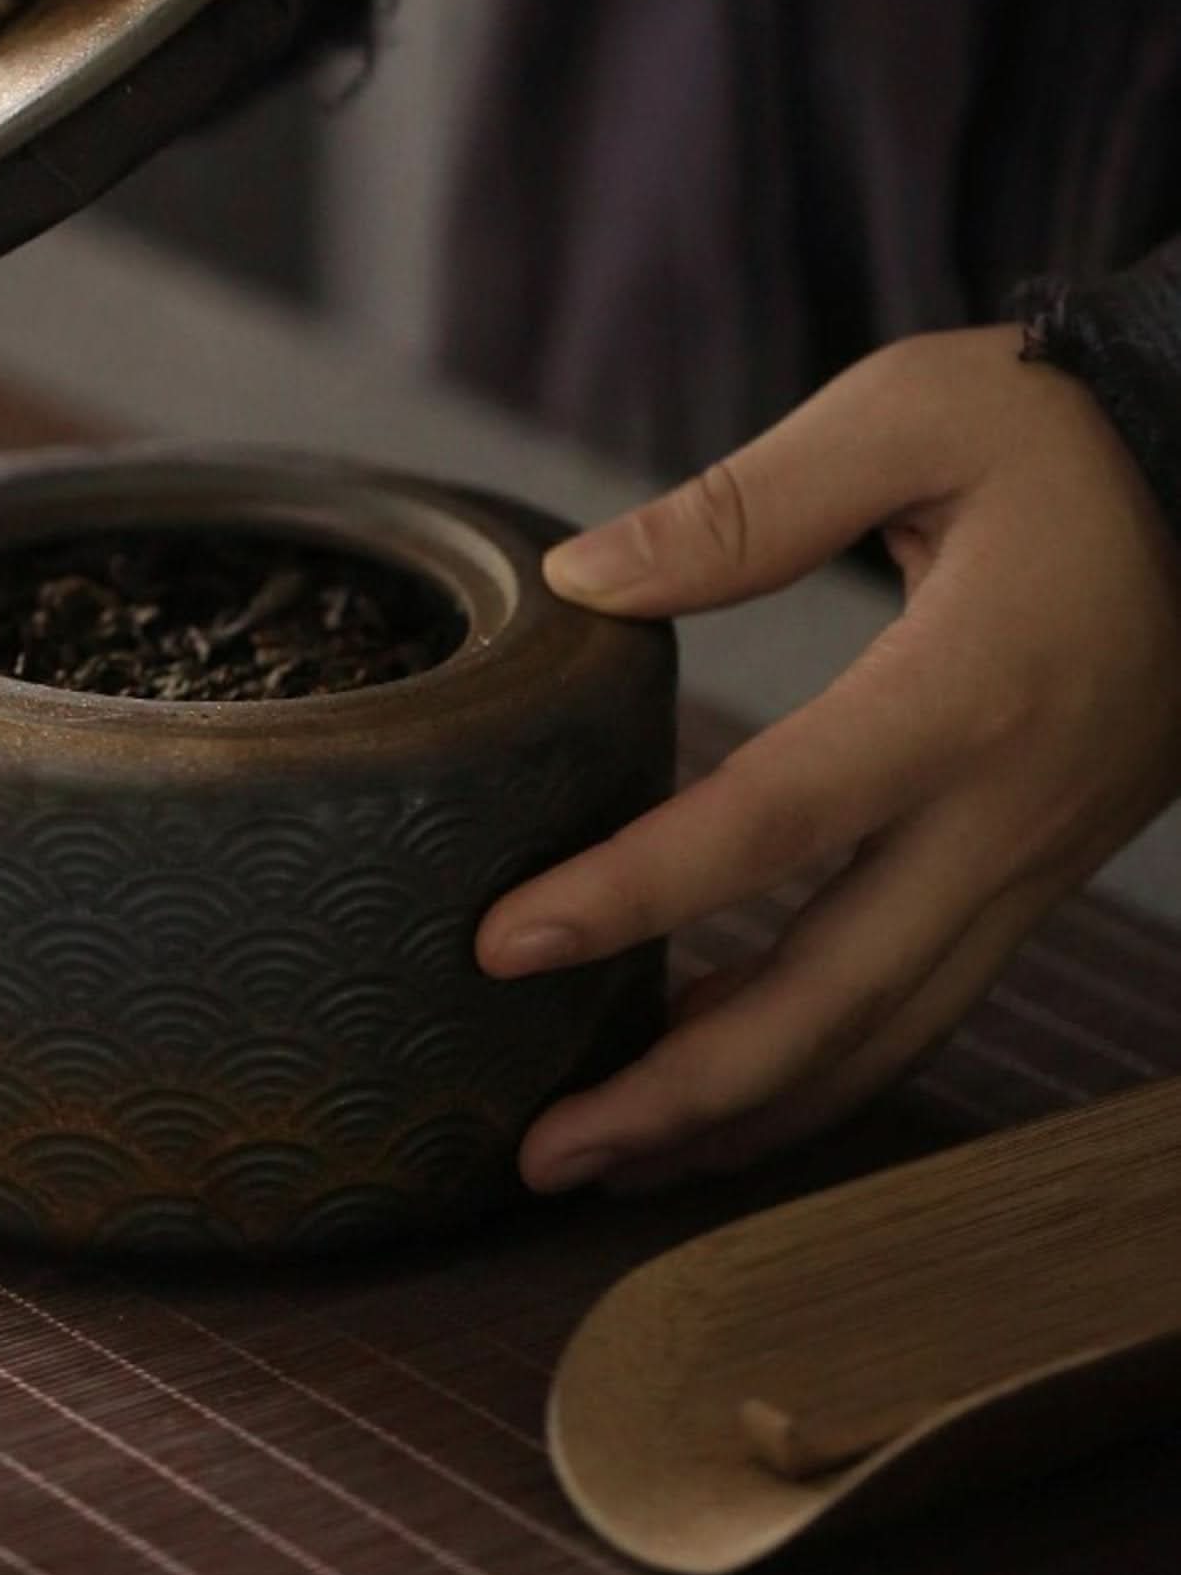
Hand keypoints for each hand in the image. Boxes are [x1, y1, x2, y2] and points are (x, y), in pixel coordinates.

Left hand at [477, 324, 1180, 1192]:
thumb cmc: (1069, 432)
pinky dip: (814, 1068)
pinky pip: (918, 1004)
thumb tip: (581, 581)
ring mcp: (1032, 861)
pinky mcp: (1033, 872)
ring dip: (743, 1115)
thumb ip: (742, 508)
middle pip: (834, 999)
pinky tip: (717, 1081)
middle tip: (541, 1153)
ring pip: (885, 1036)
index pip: (772, 823)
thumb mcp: (910, 415)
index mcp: (965, 692)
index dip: (631, 895)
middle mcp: (1005, 812)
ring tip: (607, 1158)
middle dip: (680, 1096)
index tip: (505, 946)